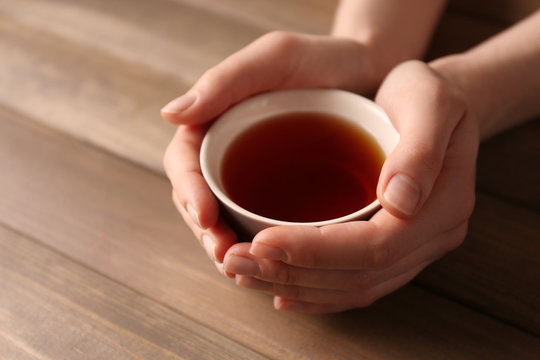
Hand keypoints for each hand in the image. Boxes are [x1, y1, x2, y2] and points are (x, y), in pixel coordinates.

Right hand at [162, 31, 379, 270]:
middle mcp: (229, 152)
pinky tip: (274, 265)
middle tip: (227, 257)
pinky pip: (261, 224)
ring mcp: (254, 176)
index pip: (185, 162)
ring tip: (245, 270)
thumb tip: (170, 113)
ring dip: (230, 248)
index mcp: (216, 120)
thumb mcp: (277, 58)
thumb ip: (225, 82)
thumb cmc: (325, 60)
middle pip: (199, 199)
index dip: (190, 192)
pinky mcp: (282, 195)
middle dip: (207, 232)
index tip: (207, 217)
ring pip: (226, 219)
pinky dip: (262, 247)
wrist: (373, 74)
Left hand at [222, 60, 479, 312]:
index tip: (261, 240)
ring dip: (294, 285)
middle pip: (357, 276)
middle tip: (234, 261)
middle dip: (292, 272)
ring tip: (244, 273)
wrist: (442, 106)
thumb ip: (418, 151)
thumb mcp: (430, 102)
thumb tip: (399, 201)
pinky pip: (356, 284)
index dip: (314, 251)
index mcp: (443, 205)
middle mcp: (432, 237)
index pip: (374, 247)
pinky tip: (280, 288)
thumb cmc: (428, 96)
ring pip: (351, 287)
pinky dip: (314, 292)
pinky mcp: (396, 249)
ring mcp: (415, 249)